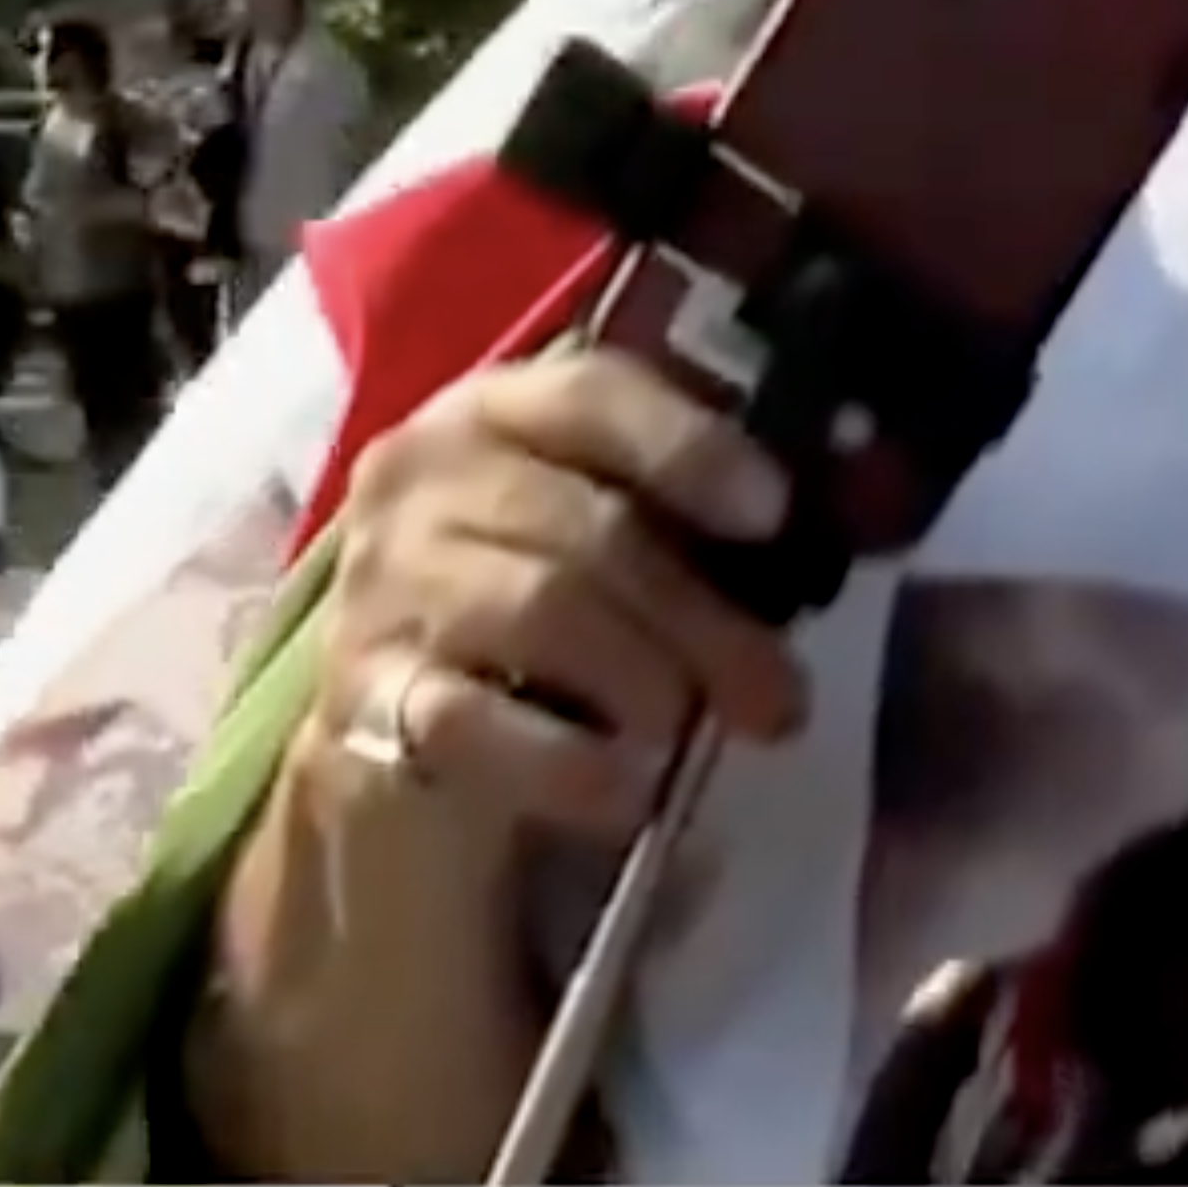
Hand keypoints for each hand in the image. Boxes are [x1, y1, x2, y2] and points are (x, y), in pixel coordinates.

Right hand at [295, 350, 812, 881]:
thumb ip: (701, 523)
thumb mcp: (622, 550)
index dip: (689, 448)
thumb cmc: (549, 625)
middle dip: (702, 617)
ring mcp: (380, 588)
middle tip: (779, 698)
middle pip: (588, 527)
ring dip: (645, 679)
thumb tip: (828, 536)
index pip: (591, 393)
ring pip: (540, 608)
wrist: (410, 744)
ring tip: (693, 734)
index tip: (773, 516)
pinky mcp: (359, 700)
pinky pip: (469, 721)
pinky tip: (628, 793)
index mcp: (493, 413)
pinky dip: (565, 763)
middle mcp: (418, 480)